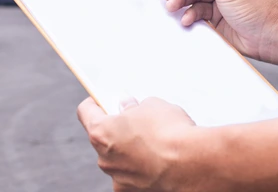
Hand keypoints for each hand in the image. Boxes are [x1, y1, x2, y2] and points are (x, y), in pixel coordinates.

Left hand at [77, 97, 195, 191]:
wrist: (192, 165)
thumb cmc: (170, 132)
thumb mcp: (152, 105)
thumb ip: (134, 107)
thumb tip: (129, 108)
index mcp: (101, 132)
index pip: (86, 112)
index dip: (95, 102)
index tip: (102, 99)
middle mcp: (104, 158)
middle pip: (103, 138)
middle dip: (118, 129)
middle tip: (137, 121)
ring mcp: (118, 178)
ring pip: (119, 159)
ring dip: (131, 150)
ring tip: (155, 143)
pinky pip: (134, 176)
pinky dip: (143, 169)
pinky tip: (160, 161)